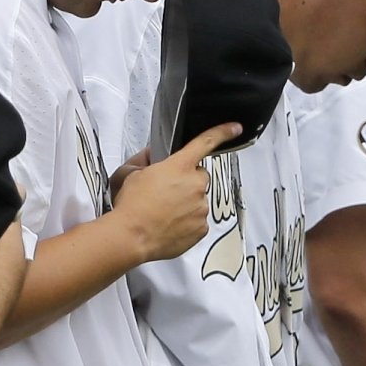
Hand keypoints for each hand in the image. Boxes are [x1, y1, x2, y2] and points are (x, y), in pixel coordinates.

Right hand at [110, 123, 244, 263]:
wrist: (131, 237)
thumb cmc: (131, 206)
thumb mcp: (130, 174)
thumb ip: (147, 163)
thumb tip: (150, 162)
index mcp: (180, 166)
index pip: (205, 142)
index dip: (222, 133)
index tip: (234, 128)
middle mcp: (195, 185)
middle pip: (199, 178)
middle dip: (187, 183)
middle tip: (167, 193)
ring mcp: (200, 208)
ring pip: (198, 201)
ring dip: (186, 204)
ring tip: (164, 213)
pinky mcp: (201, 229)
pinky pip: (198, 221)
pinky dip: (187, 223)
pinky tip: (169, 225)